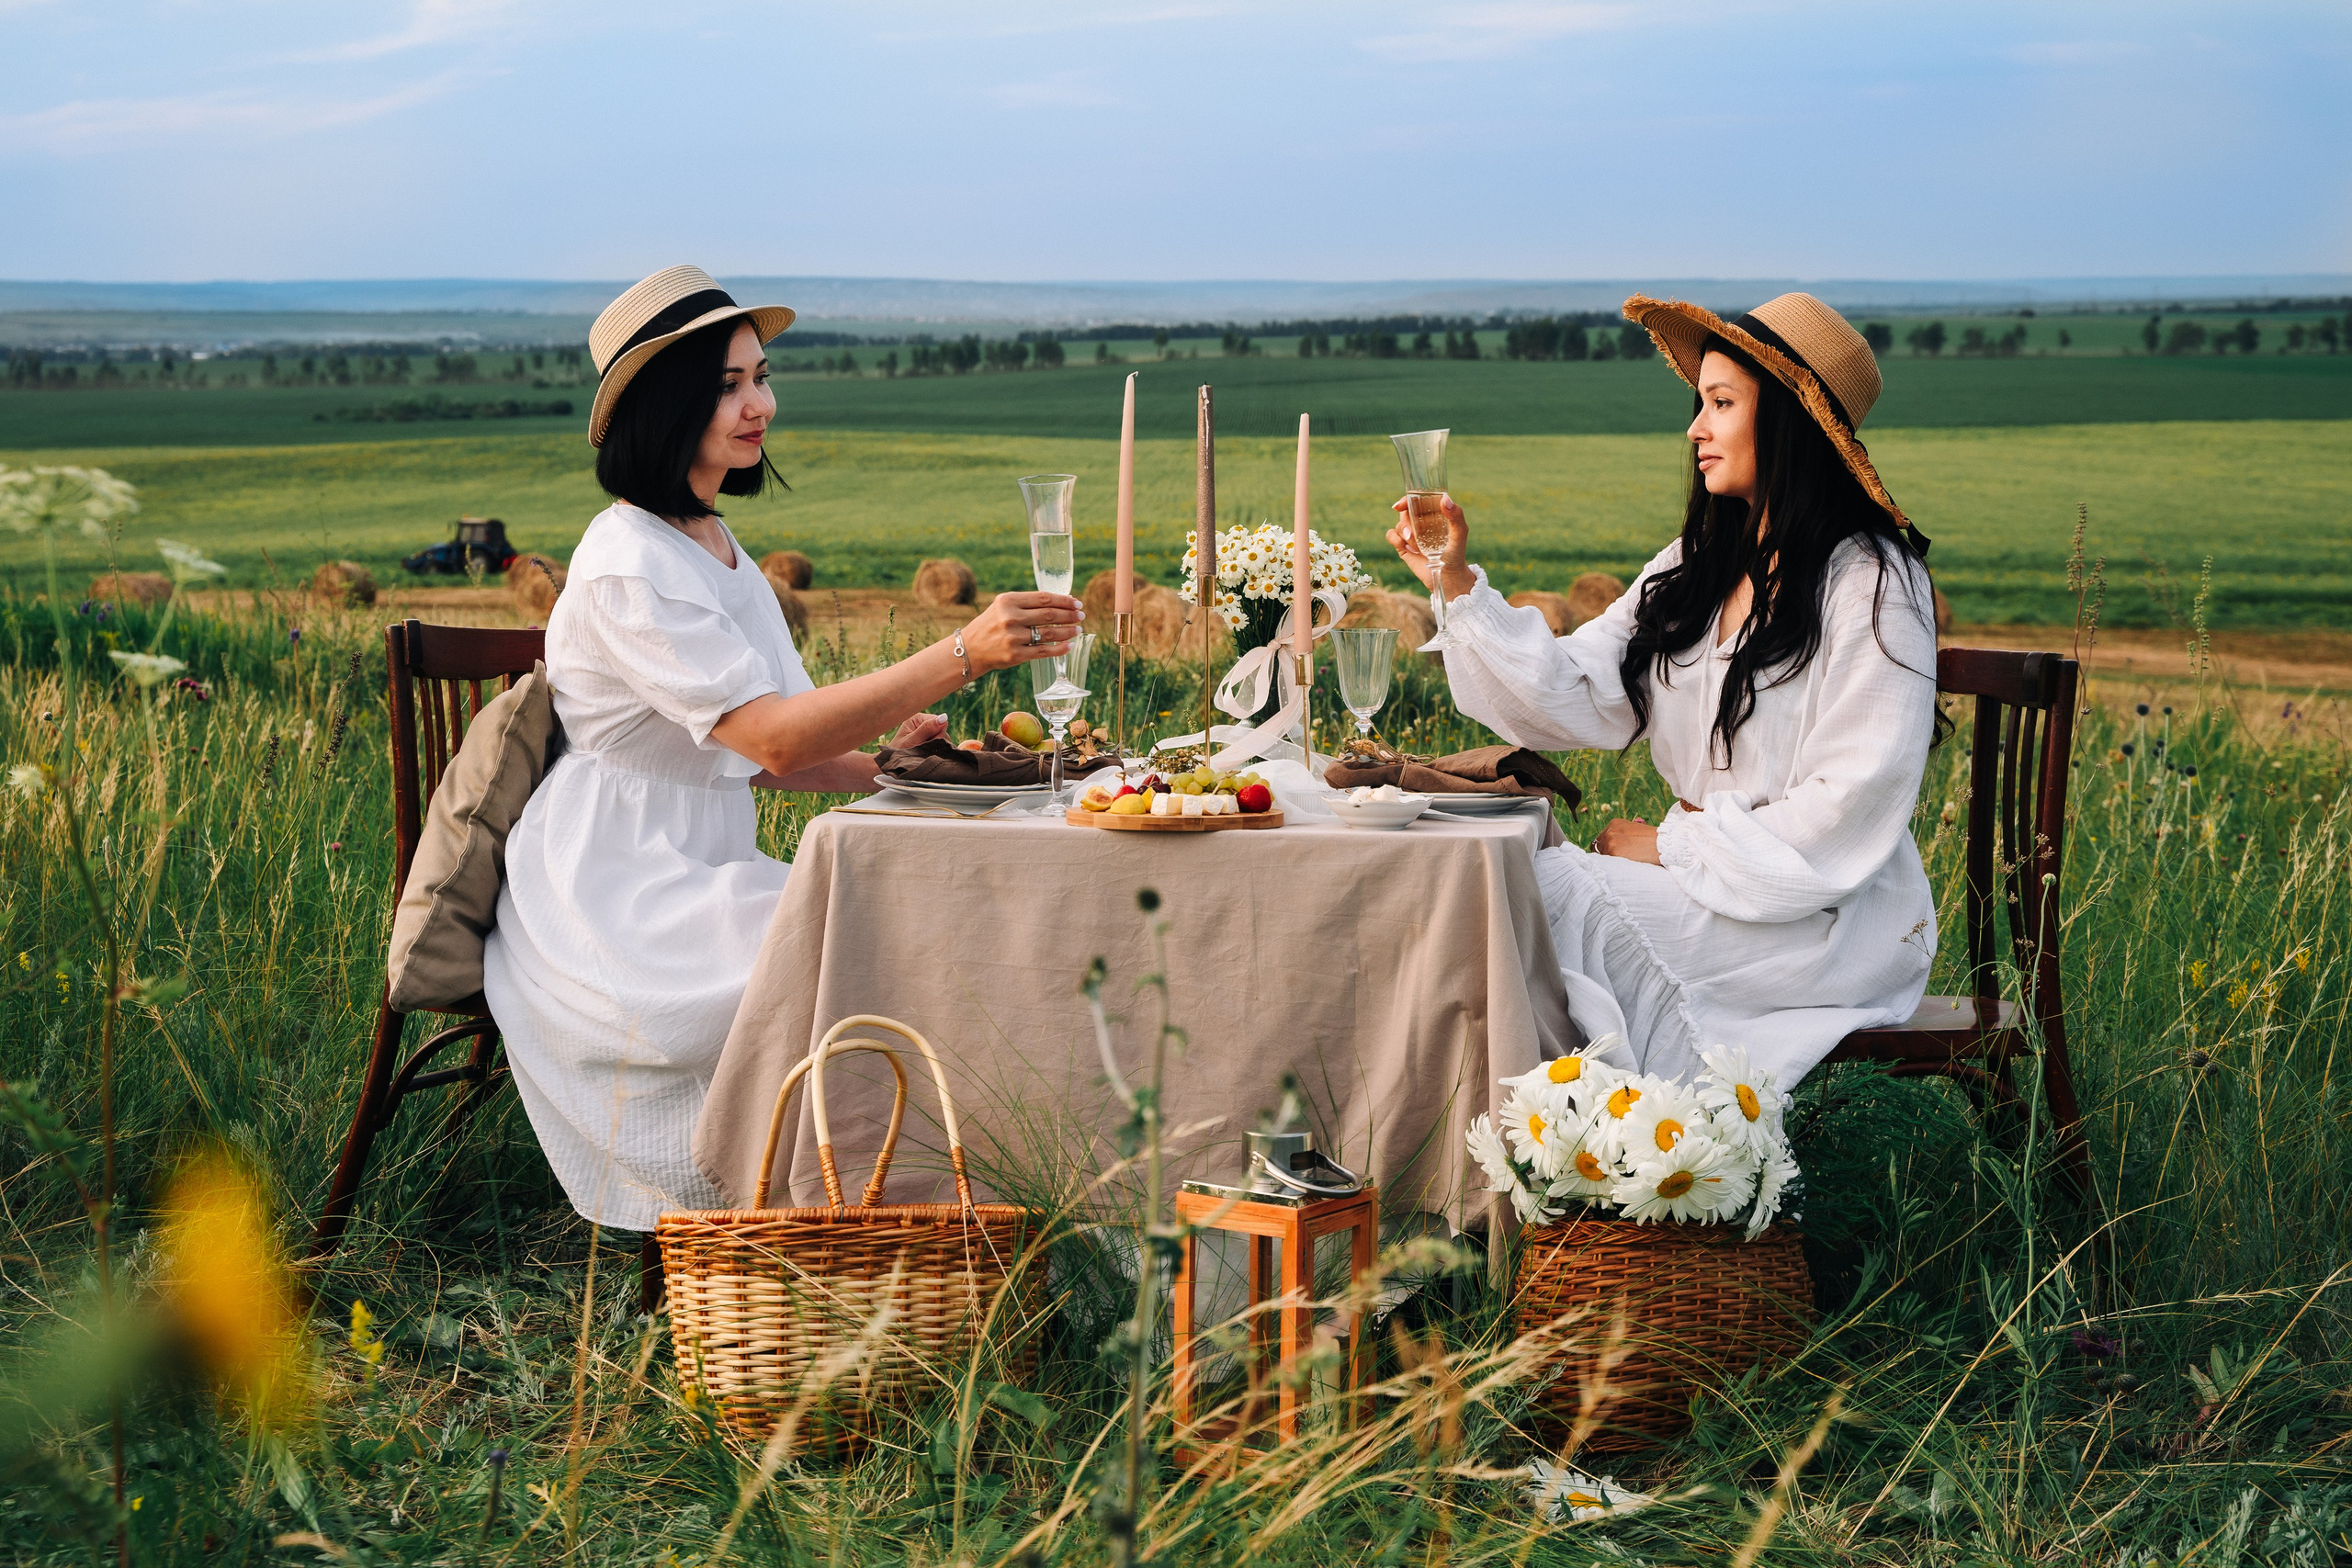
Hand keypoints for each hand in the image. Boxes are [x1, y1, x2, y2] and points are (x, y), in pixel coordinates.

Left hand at [884, 712, 946, 749]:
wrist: (891, 765)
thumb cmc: (898, 753)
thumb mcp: (912, 741)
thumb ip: (927, 729)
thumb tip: (944, 717)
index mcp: (917, 718)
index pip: (939, 720)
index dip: (938, 734)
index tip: (927, 744)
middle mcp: (923, 722)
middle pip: (942, 729)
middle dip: (937, 741)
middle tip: (924, 749)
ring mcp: (926, 731)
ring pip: (943, 737)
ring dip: (937, 746)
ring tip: (924, 753)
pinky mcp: (929, 740)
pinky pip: (941, 743)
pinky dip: (936, 750)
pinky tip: (927, 754)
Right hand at [960, 591, 1083, 673]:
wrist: (970, 649)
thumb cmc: (992, 624)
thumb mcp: (1003, 606)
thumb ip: (1027, 603)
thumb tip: (1061, 602)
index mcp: (1008, 601)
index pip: (1043, 598)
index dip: (1064, 600)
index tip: (1077, 602)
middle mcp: (1010, 617)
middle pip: (1049, 614)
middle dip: (1069, 614)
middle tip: (1081, 615)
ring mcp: (1013, 637)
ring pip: (1049, 633)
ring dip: (1068, 631)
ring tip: (1078, 629)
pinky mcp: (1015, 655)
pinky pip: (1043, 651)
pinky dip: (1059, 648)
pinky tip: (1069, 645)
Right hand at [1385, 492, 1475, 599]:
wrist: (1446, 576)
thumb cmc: (1456, 553)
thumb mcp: (1460, 533)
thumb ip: (1456, 515)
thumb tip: (1444, 498)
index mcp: (1433, 514)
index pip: (1418, 500)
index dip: (1407, 499)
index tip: (1401, 505)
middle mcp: (1421, 522)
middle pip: (1405, 511)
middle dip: (1405, 519)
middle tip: (1411, 533)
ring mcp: (1411, 534)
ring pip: (1399, 524)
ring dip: (1405, 534)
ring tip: (1416, 546)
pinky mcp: (1403, 546)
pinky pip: (1391, 535)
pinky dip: (1396, 539)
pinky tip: (1407, 548)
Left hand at [1593, 818, 1661, 864]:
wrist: (1665, 844)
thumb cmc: (1653, 841)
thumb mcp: (1634, 832)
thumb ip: (1620, 836)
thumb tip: (1610, 848)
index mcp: (1614, 824)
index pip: (1600, 840)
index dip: (1605, 849)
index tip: (1613, 856)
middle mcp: (1610, 831)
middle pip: (1598, 848)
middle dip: (1606, 856)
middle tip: (1619, 863)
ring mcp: (1611, 841)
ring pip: (1602, 857)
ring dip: (1609, 862)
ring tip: (1623, 866)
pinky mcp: (1614, 852)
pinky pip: (1607, 863)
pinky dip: (1613, 867)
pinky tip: (1623, 868)